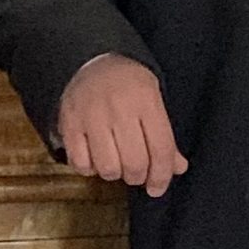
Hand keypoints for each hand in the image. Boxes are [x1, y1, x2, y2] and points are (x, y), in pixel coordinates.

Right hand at [56, 53, 187, 198]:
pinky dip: (89, 168)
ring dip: (114, 173)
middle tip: (135, 172)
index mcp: (146, 100)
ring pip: (108, 168)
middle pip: (134, 163)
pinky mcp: (70, 124)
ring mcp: (92, 116)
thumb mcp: (152, 101)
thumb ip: (165, 136)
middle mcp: (119, 108)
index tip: (157, 188)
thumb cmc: (128, 86)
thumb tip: (178, 168)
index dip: (161, 175)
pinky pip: (81, 164)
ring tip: (115, 162)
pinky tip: (94, 157)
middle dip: (137, 176)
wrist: (91, 61)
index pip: (160, 148)